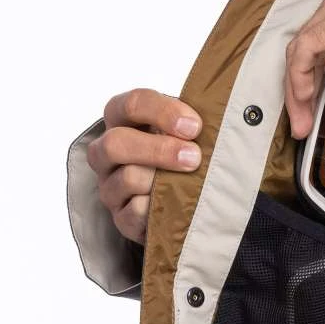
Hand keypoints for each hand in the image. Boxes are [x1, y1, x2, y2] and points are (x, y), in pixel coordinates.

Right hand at [86, 89, 202, 244]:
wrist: (178, 200)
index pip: (131, 104)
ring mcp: (109, 187)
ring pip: (128, 178)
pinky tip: (176, 204)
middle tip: (194, 158)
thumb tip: (218, 117)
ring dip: (162, 179)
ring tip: (188, 182)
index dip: (163, 112)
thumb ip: (189, 122)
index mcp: (121, 121)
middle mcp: (106, 153)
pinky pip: (135, 212)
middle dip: (159, 149)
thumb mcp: (183, 132)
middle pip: (116, 143)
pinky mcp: (120, 219)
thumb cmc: (181, 155)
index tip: (195, 126)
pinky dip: (158, 207)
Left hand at [284, 0, 324, 138]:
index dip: (315, 68)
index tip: (315, 96)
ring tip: (302, 120)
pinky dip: (301, 77)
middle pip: (312, 42)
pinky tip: (305, 100)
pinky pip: (307, 48)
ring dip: (299, 87)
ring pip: (303, 47)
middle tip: (304, 116)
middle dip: (304, 83)